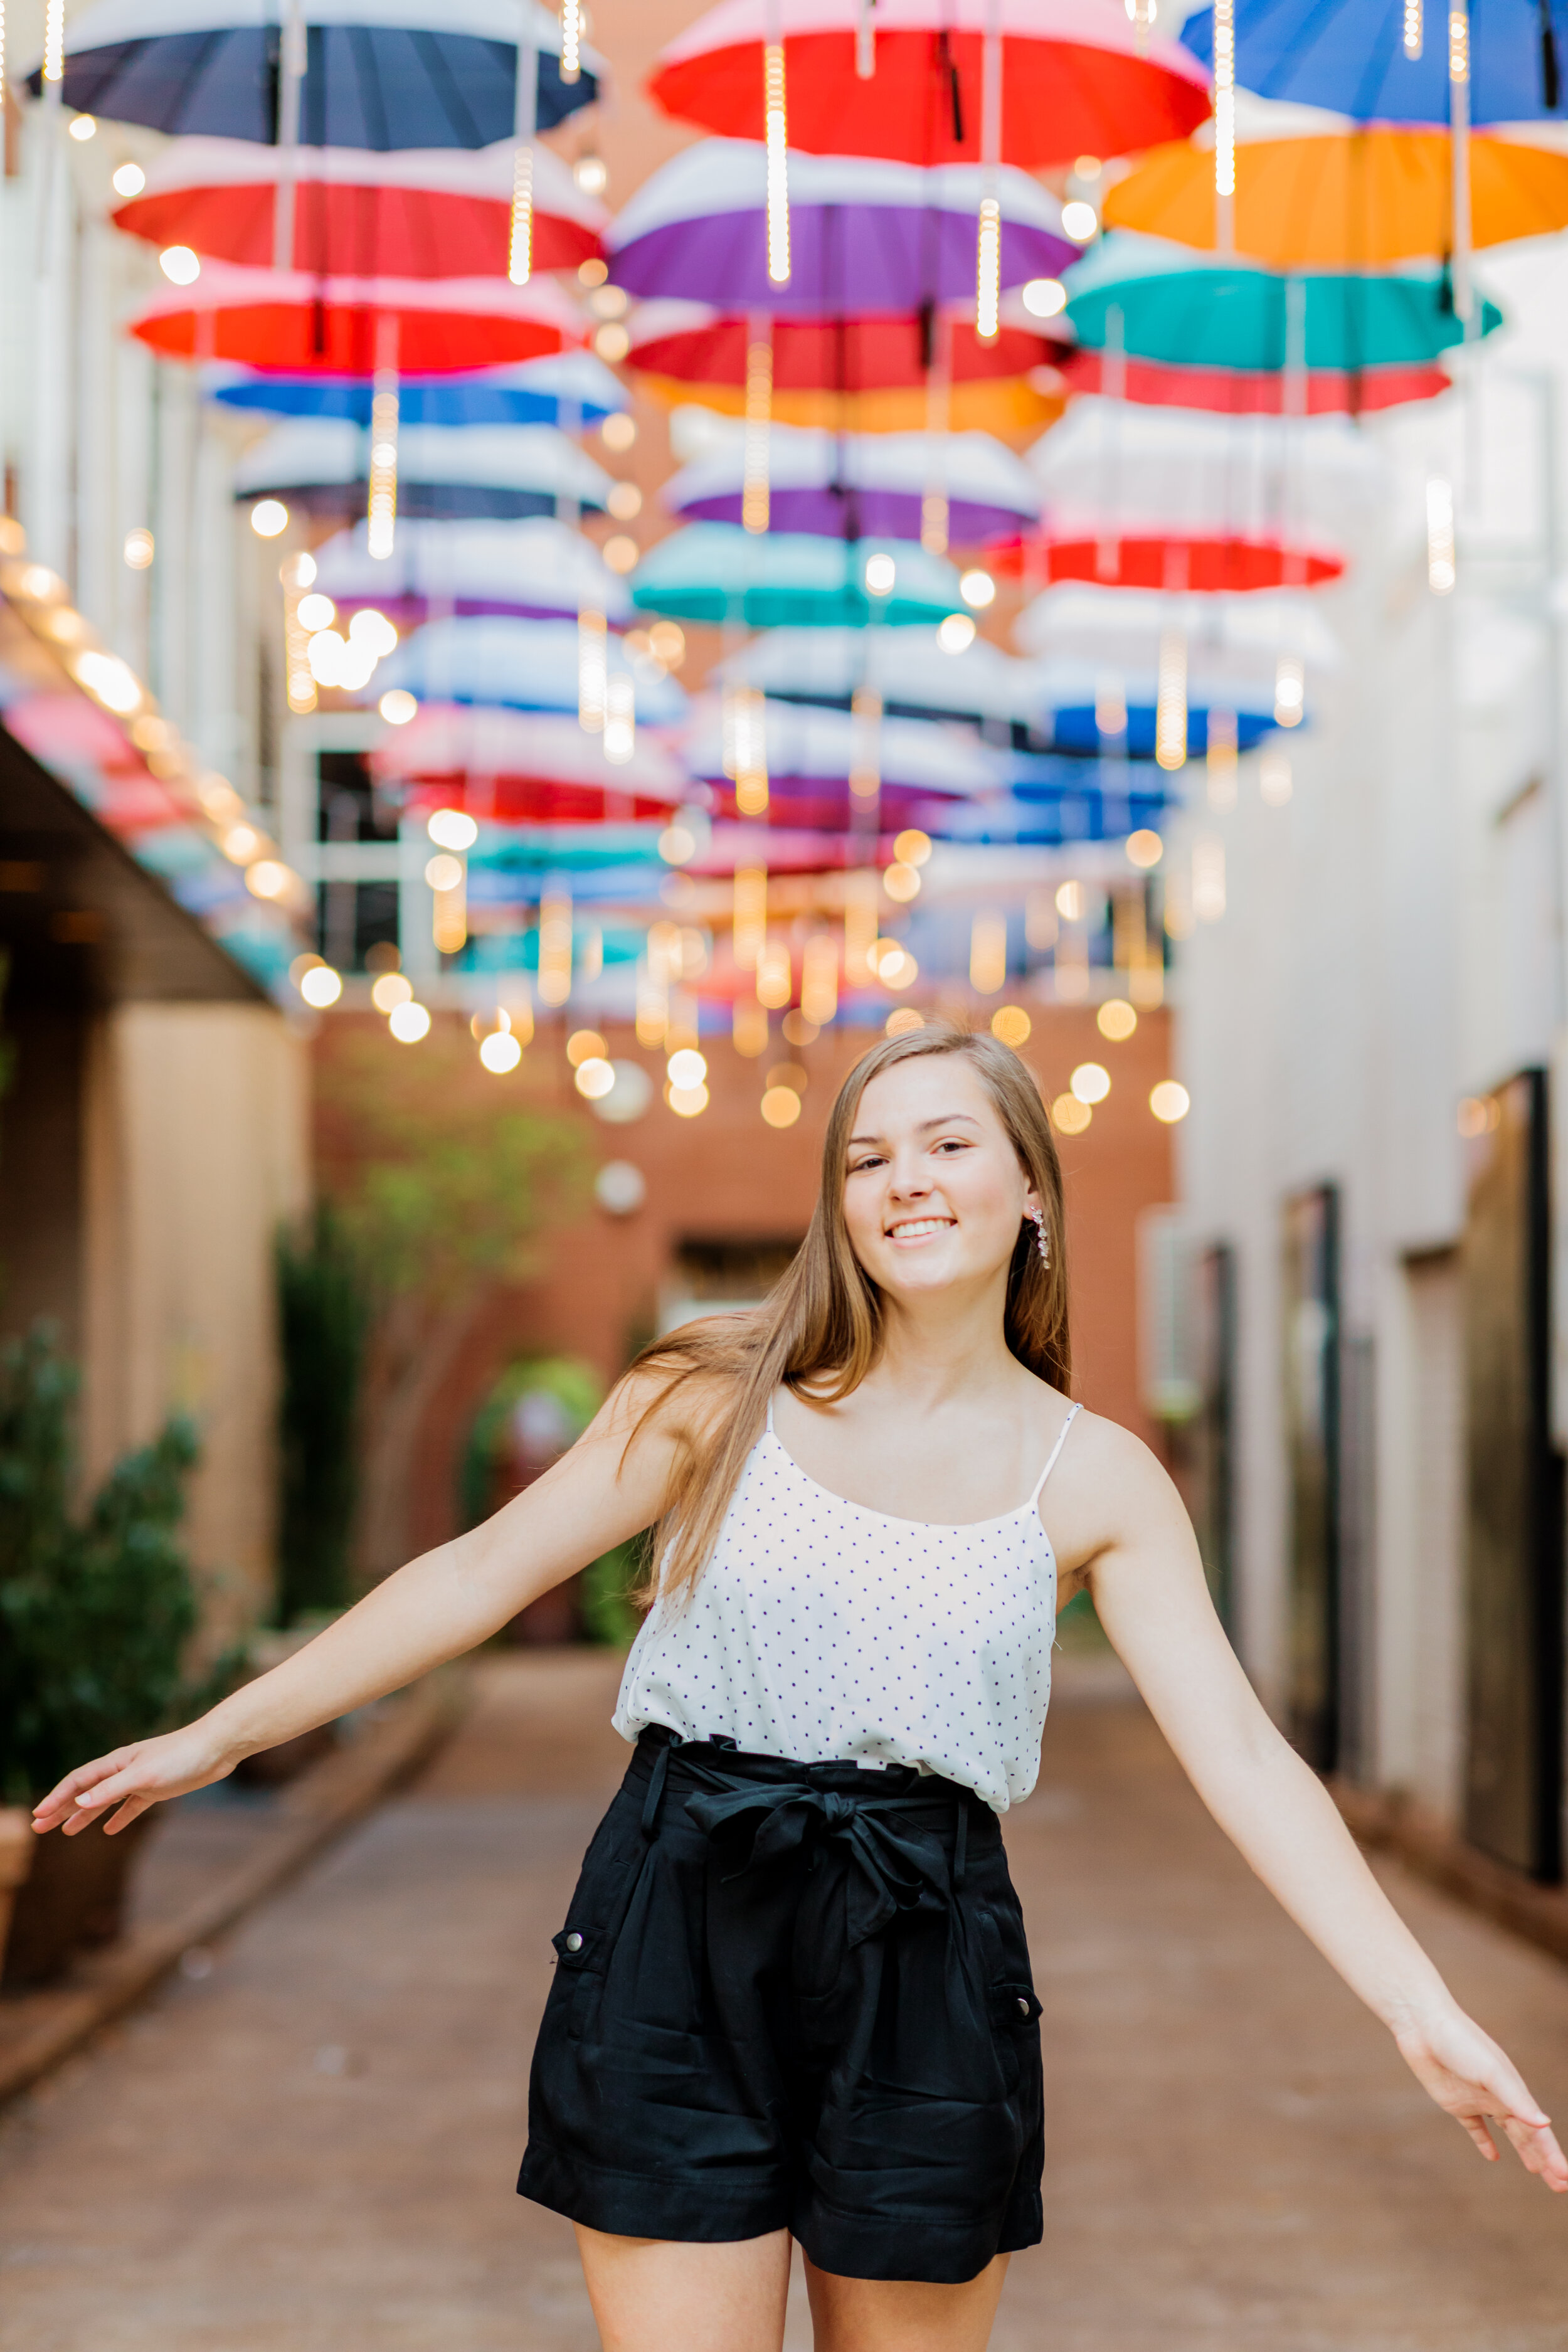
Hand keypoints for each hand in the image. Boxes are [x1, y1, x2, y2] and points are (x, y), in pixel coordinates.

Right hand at [30, 1720, 240, 1838]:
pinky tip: (109, 1830)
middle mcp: (124, 1770)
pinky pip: (130, 1806)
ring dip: (85, 1815)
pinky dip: (118, 1818)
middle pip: (86, 1792)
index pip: (78, 1782)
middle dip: (62, 1808)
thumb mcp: (143, 1775)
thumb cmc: (180, 1756)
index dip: (56, 1798)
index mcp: (116, 1762)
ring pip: (105, 1801)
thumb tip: (79, 1802)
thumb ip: (111, 1789)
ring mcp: (140, 1779)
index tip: (38, 1816)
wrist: (217, 1747)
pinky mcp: (157, 1788)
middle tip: (40, 1827)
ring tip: (66, 1831)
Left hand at [1393, 2001, 1567, 2190]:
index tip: (1566, 2179)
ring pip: (1508, 2133)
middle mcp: (1500, 2097)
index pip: (1539, 2131)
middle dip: (1545, 2159)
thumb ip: (1516, 2098)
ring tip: (1538, 2171)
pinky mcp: (1456, 2102)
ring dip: (1524, 2152)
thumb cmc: (1460, 2043)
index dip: (1553, 2155)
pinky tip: (1492, 2156)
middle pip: (1528, 2136)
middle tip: (1560, 2185)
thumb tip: (1544, 2123)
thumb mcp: (1491, 2071)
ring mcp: (1479, 2100)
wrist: (1423, 2025)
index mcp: (1513, 2091)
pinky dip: (1485, 2142)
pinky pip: (1476, 2128)